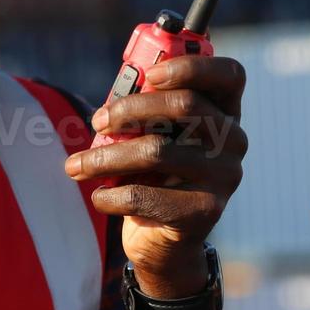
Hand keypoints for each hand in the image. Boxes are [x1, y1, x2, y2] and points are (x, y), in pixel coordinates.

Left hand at [64, 56, 246, 299]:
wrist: (165, 242)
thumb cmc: (152, 175)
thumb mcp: (153, 137)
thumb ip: (144, 111)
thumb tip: (110, 102)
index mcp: (224, 112)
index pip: (229, 75)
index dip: (192, 67)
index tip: (149, 75)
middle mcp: (234, 141)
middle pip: (184, 106)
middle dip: (129, 109)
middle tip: (97, 121)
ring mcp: (225, 176)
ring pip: (157, 151)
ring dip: (105, 157)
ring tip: (75, 165)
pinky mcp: (206, 211)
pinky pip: (147, 195)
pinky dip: (111, 196)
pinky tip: (98, 197)